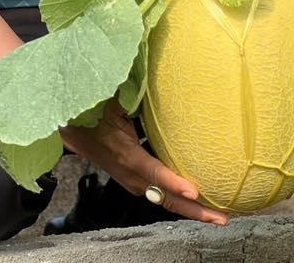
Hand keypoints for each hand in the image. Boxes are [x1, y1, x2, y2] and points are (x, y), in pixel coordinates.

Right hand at [59, 99, 228, 225]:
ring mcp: (133, 180)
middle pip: (165, 198)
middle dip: (195, 210)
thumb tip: (154, 74)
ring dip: (191, 210)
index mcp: (125, 153)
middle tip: (223, 218)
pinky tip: (198, 199)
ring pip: (165, 200)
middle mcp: (131, 174)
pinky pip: (160, 195)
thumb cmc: (92, 111)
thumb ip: (131, 92)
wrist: (70, 129)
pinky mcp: (135, 180)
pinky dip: (180, 199)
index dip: (173, 182)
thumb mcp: (111, 100)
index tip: (195, 190)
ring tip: (218, 214)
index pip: (153, 171)